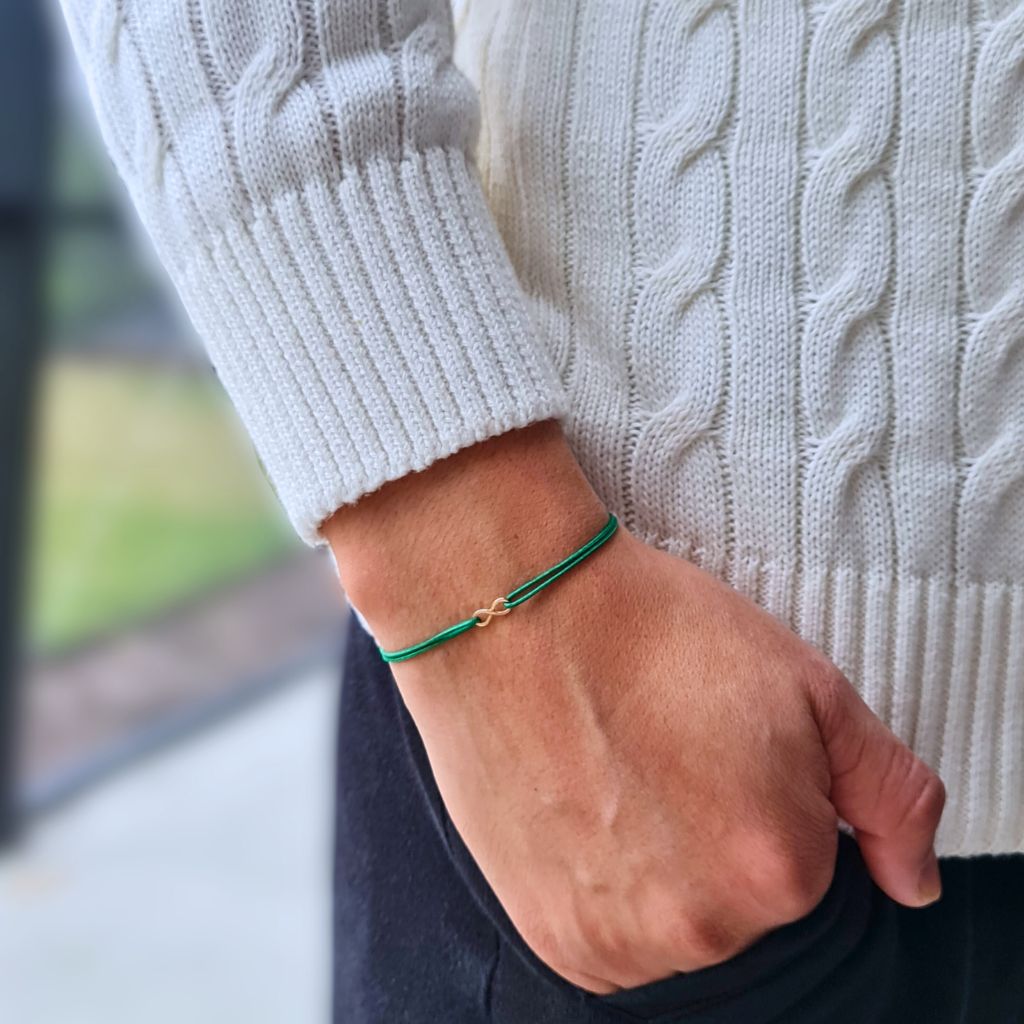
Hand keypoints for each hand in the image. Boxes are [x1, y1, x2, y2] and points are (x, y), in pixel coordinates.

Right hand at [324, 422, 945, 993]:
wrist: (514, 611)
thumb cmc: (650, 629)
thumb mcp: (806, 684)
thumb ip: (889, 792)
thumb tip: (912, 881)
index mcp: (778, 867)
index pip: (805, 860)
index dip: (762, 787)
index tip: (711, 735)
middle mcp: (700, 927)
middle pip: (739, 899)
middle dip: (713, 832)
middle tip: (657, 746)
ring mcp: (617, 940)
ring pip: (675, 921)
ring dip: (656, 865)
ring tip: (610, 771)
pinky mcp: (552, 935)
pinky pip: (610, 935)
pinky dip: (602, 884)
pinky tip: (579, 805)